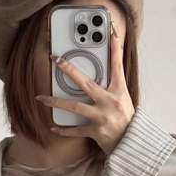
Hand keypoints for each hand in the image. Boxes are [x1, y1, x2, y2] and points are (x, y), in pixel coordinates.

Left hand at [36, 22, 134, 156]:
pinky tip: (52, 126)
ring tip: (42, 98)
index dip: (115, 48)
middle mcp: (110, 102)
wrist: (133, 143)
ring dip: (56, 102)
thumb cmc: (127, 119)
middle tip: (56, 60)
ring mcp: (101, 117)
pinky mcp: (95, 131)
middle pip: (86, 83)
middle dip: (69, 70)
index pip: (117, 65)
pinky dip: (63, 129)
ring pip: (74, 107)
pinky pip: (75, 130)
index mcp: (119, 91)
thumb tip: (100, 72)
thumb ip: (112, 86)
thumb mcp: (124, 99)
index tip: (111, 32)